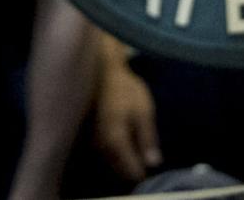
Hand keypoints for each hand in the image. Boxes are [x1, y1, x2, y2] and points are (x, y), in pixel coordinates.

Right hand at [92, 46, 160, 182]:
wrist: (101, 71)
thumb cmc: (125, 88)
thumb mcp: (144, 111)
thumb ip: (148, 139)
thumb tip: (154, 163)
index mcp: (115, 142)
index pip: (131, 172)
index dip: (144, 171)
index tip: (151, 160)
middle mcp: (101, 147)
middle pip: (120, 170)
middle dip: (133, 165)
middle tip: (144, 148)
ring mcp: (93, 142)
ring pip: (112, 162)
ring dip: (124, 157)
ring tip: (134, 139)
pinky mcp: (89, 135)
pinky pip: (106, 152)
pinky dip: (116, 150)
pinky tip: (125, 135)